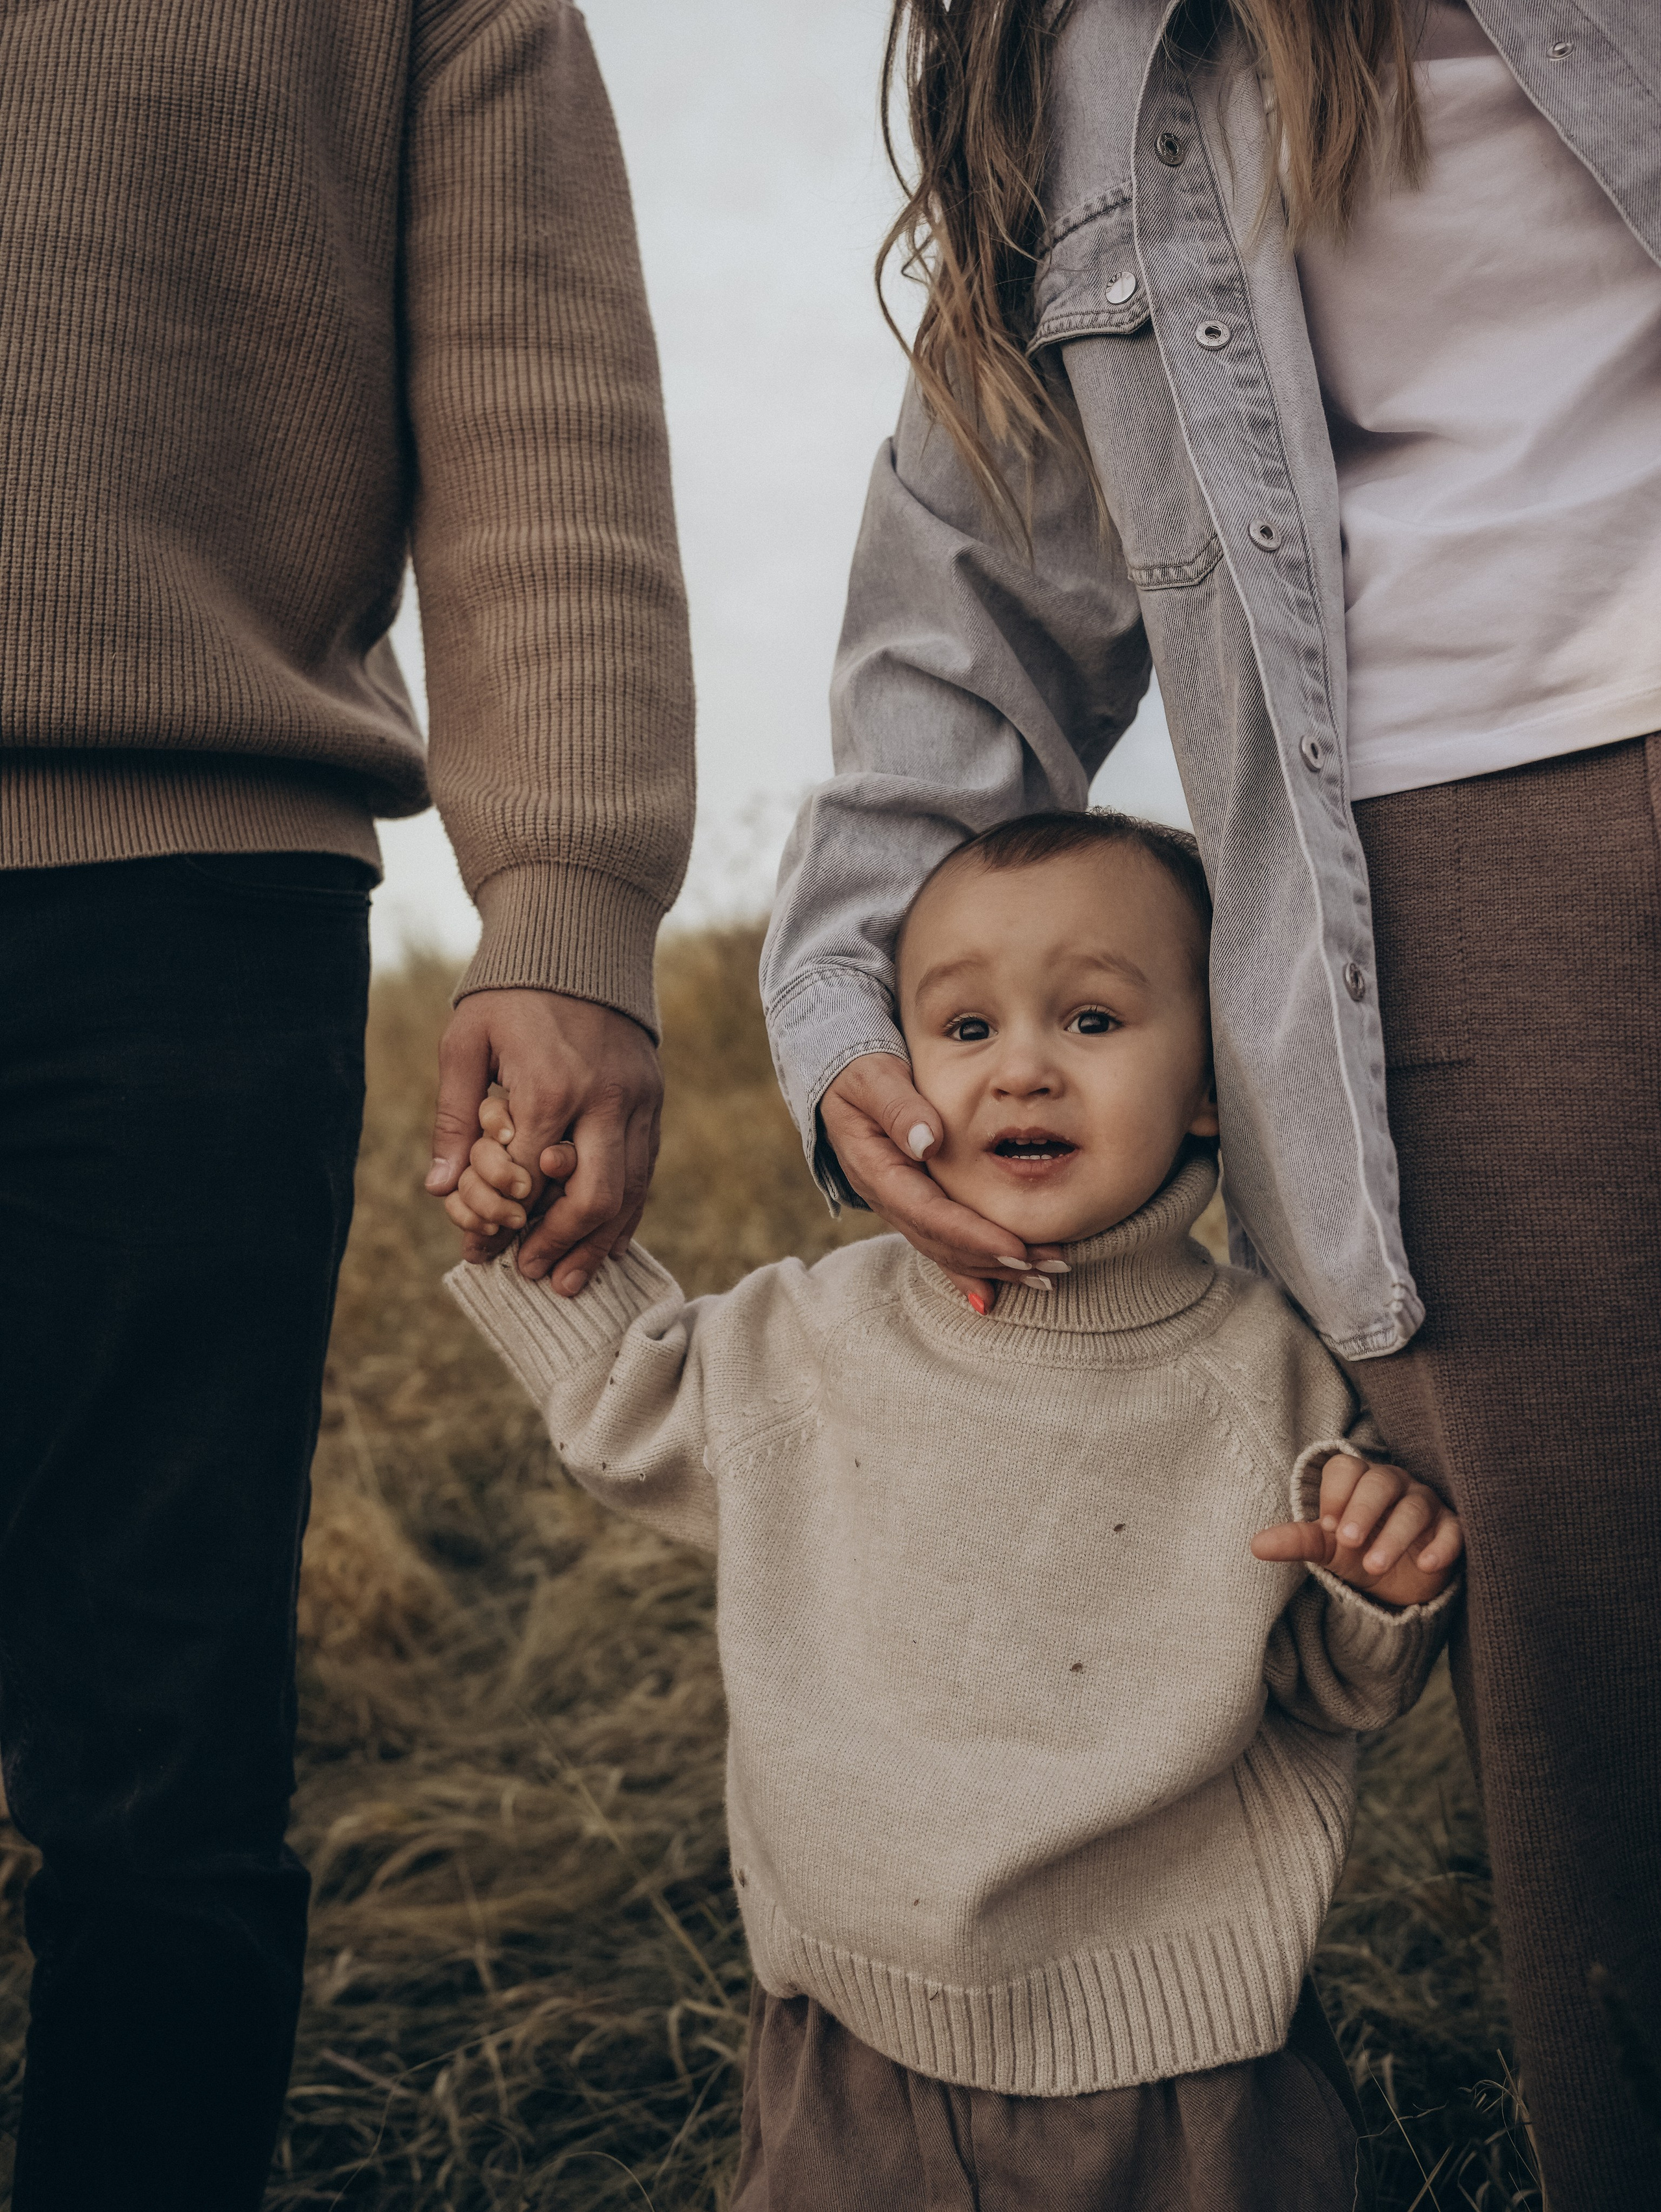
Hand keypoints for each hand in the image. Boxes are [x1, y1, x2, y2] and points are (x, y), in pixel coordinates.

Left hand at [425, 989, 661, 1292]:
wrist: (579, 935)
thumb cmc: (510, 991)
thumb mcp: (465, 1043)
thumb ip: (454, 1119)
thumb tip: (438, 1189)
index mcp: (551, 1086)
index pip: (530, 1180)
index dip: (504, 1225)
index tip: (482, 1254)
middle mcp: (604, 1100)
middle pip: (595, 1197)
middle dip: (562, 1245)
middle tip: (532, 1274)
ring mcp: (638, 1101)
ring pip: (631, 1192)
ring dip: (600, 1243)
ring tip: (570, 1280)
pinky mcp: (654, 1100)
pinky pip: (646, 1170)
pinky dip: (627, 1212)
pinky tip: (607, 1241)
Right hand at [820, 1054, 1063, 1309]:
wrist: (840, 1081)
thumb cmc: (860, 1073)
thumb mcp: (872, 1078)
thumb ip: (898, 1107)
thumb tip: (927, 1143)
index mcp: (878, 1171)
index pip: (928, 1213)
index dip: (971, 1235)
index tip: (1015, 1248)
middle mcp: (889, 1199)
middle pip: (943, 1242)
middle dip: (996, 1260)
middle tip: (1050, 1266)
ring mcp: (901, 1206)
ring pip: (946, 1249)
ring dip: (995, 1267)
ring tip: (1046, 1274)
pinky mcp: (915, 1206)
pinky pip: (943, 1244)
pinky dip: (970, 1269)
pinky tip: (996, 1293)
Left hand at [1251, 1452, 1462, 1607]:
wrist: (1401, 1581)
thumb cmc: (1359, 1551)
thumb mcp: (1328, 1548)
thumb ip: (1298, 1541)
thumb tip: (1256, 1545)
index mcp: (1359, 1480)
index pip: (1345, 1470)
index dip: (1335, 1495)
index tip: (1327, 1527)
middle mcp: (1394, 1485)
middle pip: (1381, 1483)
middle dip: (1363, 1511)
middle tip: (1347, 1542)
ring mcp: (1426, 1503)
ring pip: (1414, 1508)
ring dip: (1394, 1536)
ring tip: (1375, 1565)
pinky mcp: (1452, 1527)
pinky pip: (1453, 1529)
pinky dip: (1442, 1546)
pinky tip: (1427, 1565)